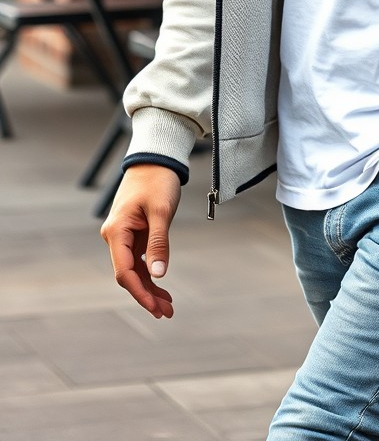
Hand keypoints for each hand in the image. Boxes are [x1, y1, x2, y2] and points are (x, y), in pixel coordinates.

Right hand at [100, 165, 180, 318]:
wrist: (156, 159)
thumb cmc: (158, 181)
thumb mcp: (162, 211)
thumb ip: (159, 242)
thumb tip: (158, 274)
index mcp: (116, 232)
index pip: (124, 272)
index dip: (139, 292)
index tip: (156, 308)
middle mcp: (115, 237)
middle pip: (128, 275)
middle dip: (146, 295)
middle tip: (167, 313)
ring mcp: (123, 236)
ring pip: (134, 270)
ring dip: (149, 288)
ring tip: (168, 306)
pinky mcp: (133, 234)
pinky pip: (139, 260)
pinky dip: (150, 274)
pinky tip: (162, 288)